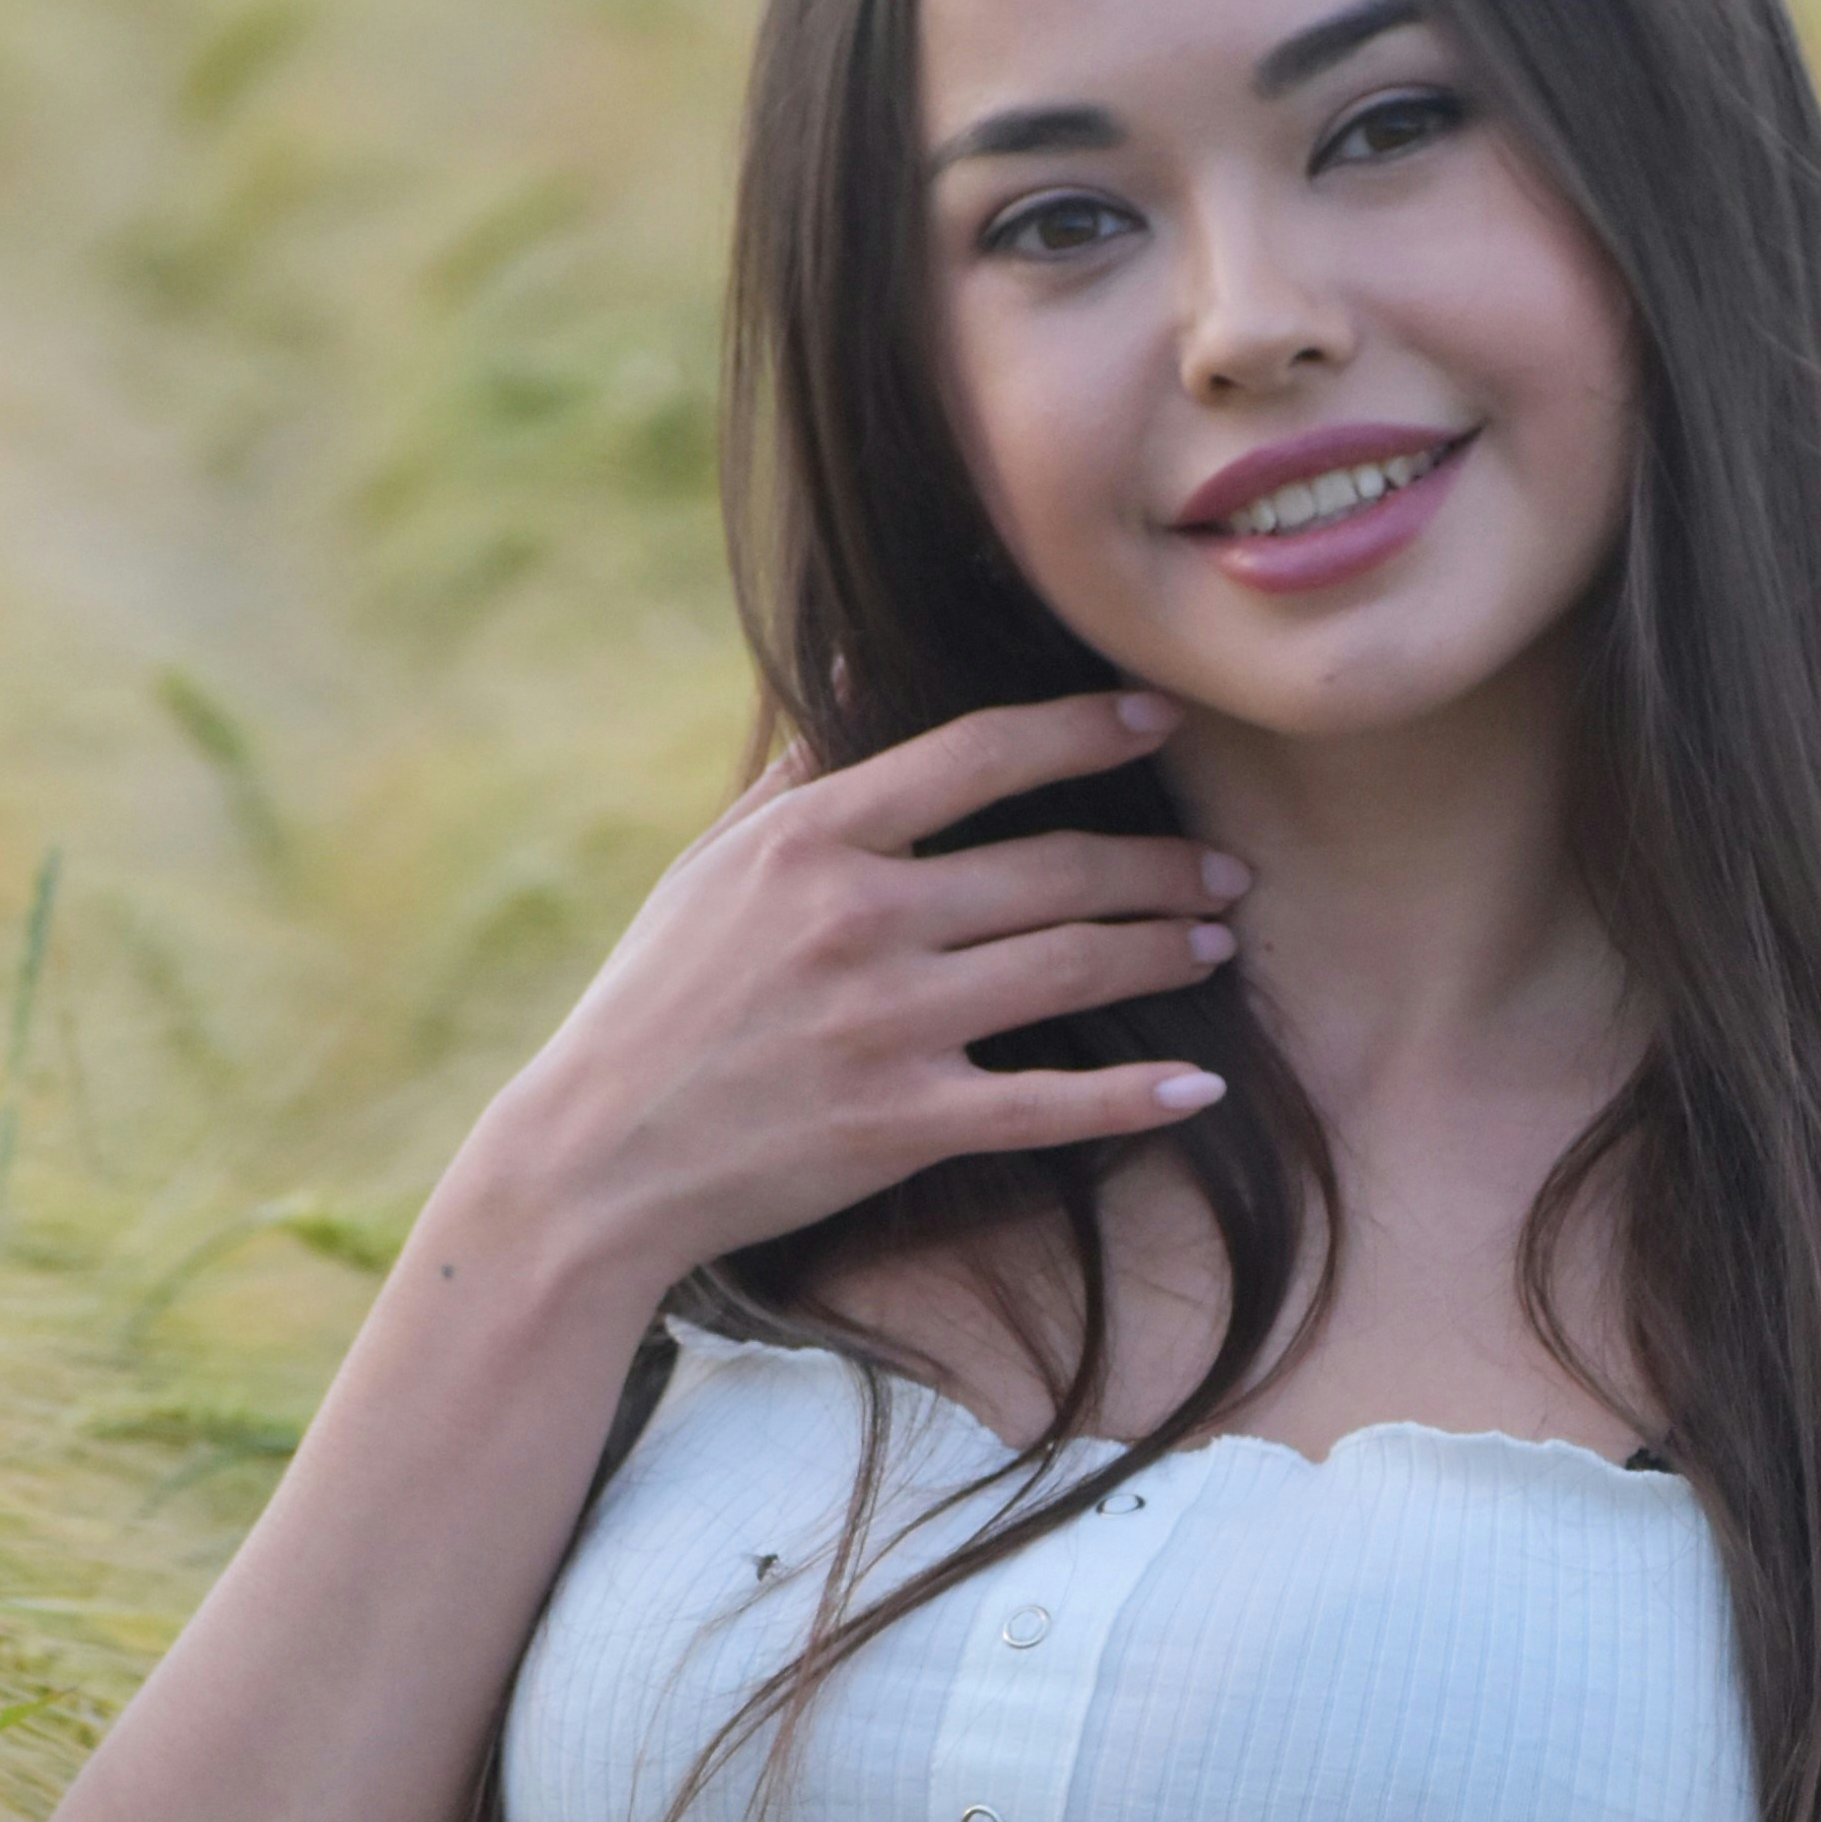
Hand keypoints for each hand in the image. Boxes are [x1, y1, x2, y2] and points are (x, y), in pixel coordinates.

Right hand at [472, 686, 1244, 1296]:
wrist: (598, 1159)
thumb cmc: (656, 1002)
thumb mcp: (708, 868)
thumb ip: (797, 774)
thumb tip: (850, 662)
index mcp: (813, 840)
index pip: (980, 756)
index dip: (1084, 731)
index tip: (1158, 720)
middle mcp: (859, 920)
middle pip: (1052, 867)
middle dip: (1158, 863)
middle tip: (1222, 868)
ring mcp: (887, 1024)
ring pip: (1068, 967)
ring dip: (1162, 950)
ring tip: (1216, 941)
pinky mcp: (903, 1122)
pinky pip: (1048, 1104)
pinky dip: (1134, 1095)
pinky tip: (1198, 1084)